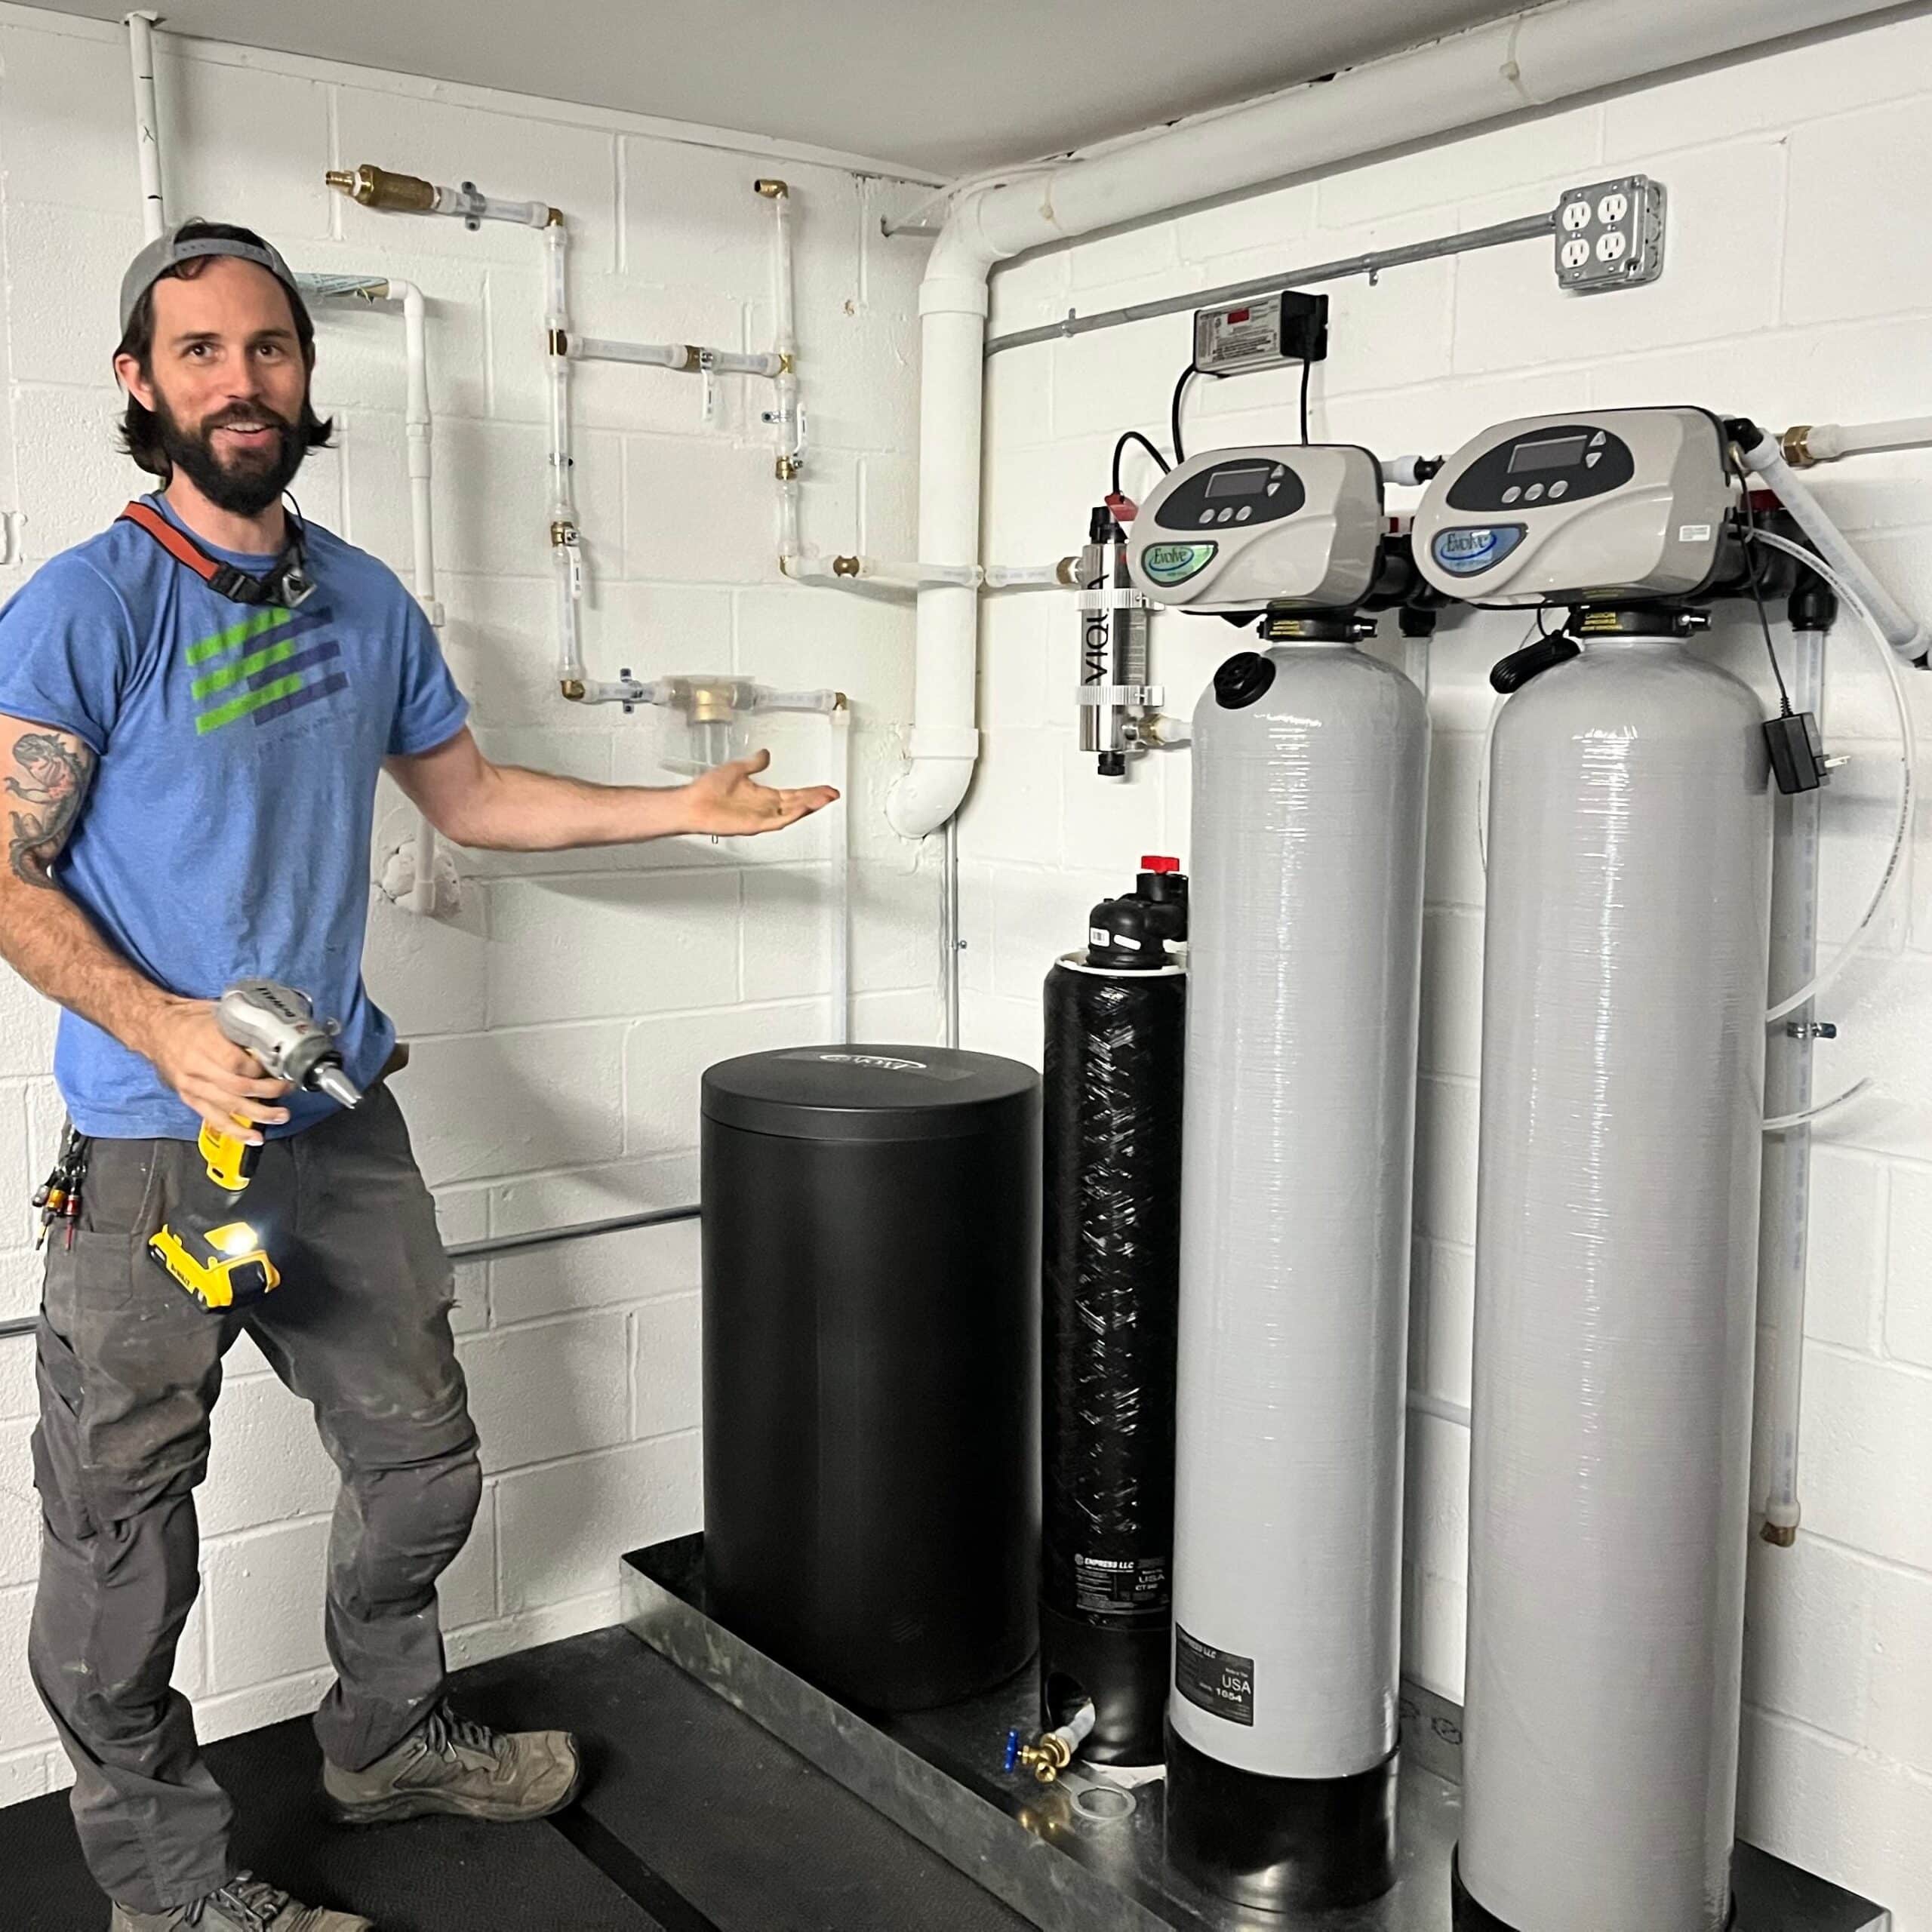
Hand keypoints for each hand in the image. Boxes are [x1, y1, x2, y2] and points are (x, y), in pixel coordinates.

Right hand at [139, 998, 291, 1142]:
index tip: (278, 1067)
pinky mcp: (188, 1098)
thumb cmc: (189, 1019)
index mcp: (203, 1040)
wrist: (155, 1028)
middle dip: (268, 1091)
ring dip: (258, 1114)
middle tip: (288, 1089)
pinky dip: (234, 1130)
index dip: (260, 1069)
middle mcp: (196, 1066)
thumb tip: (272, 1040)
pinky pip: (213, 1118)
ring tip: (280, 1117)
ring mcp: (191, 1085)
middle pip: (237, 1086)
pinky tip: (253, 1138)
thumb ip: (241, 1029)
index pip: (236, 1062)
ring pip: (228, 1105)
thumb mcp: (217, 1014)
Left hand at [678, 750, 838, 838]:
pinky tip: (803, 808)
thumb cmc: (707, 789)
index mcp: (762, 796)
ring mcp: (760, 817)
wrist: (691, 803)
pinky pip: (777, 821)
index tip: (826, 788)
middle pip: (797, 803)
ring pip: (791, 813)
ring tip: (825, 799)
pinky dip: (791, 815)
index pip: (793, 794)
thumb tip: (766, 754)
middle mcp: (764, 807)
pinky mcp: (753, 824)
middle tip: (833, 794)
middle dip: (816, 799)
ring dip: (809, 806)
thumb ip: (754, 763)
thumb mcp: (736, 768)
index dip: (811, 791)